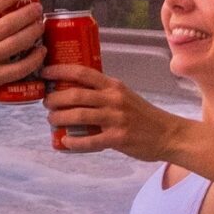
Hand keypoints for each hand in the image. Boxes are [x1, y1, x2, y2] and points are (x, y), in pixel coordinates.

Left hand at [41, 67, 179, 159]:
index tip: (45, 72)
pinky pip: (89, 141)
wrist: (168, 134)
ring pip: (78, 115)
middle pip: (75, 94)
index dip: (60, 70)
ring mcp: (116, 119)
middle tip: (46, 103)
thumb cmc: (143, 115)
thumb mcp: (124, 95)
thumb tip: (73, 91)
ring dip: (59, 118)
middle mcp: (113, 99)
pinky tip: (64, 142)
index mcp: (114, 86)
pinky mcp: (118, 138)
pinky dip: (73, 142)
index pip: (82, 73)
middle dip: (54, 98)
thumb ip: (103, 93)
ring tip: (51, 120)